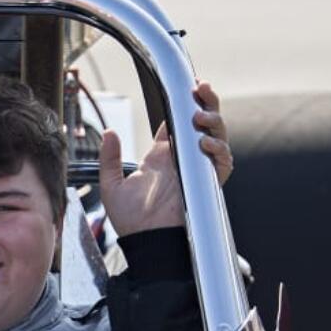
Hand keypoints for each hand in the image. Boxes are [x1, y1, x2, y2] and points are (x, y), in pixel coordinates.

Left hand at [97, 81, 232, 236]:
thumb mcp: (112, 185)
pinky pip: (222, 162)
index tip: (183, 90)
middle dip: (206, 103)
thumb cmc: (130, 221)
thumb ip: (110, 158)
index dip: (182, 105)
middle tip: (201, 88)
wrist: (147, 243)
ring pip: (216, 137)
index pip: (176, 123)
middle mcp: (181, 160)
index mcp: (161, 157)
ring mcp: (196, 170)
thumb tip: (109, 132)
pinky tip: (204, 143)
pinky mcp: (207, 184)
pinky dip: (217, 149)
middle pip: (202, 124)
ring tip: (199, 116)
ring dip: (213, 122)